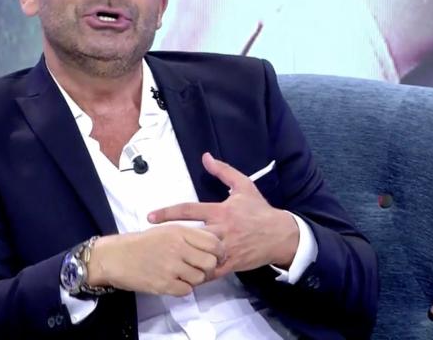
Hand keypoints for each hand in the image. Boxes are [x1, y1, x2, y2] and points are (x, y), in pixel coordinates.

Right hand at [87, 224, 223, 296]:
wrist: (115, 257)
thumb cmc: (142, 243)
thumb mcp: (167, 230)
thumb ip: (190, 235)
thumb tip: (216, 242)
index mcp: (180, 231)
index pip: (213, 242)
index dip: (219, 251)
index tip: (215, 256)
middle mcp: (178, 247)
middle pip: (210, 262)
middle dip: (208, 267)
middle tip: (199, 268)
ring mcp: (171, 266)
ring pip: (200, 278)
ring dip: (194, 279)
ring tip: (182, 274)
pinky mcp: (164, 284)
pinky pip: (187, 290)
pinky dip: (183, 288)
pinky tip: (173, 282)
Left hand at [148, 153, 298, 277]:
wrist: (281, 234)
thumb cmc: (259, 210)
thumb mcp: (244, 186)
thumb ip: (223, 171)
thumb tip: (205, 157)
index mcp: (220, 211)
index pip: (189, 210)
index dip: (167, 213)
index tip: (150, 216)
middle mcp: (221, 230)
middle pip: (189, 235)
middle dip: (170, 238)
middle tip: (151, 240)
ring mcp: (225, 249)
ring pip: (198, 256)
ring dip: (181, 258)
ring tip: (163, 259)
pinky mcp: (231, 264)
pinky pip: (210, 272)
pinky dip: (197, 274)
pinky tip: (183, 275)